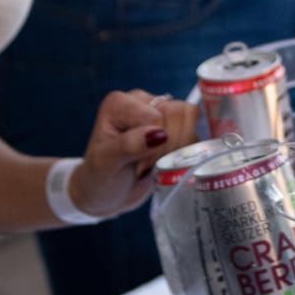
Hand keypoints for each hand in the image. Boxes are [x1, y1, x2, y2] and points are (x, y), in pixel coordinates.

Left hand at [69, 89, 199, 218]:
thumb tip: (160, 133)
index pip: (156, 116)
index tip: (138, 165)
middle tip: (147, 166)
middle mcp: (141, 101)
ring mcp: (159, 112)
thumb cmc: (100, 177)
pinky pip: (194, 131)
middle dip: (168, 147)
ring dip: (179, 148)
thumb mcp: (107, 163)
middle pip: (176, 112)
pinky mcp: (173, 127)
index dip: (154, 145)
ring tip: (158, 164)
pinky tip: (167, 164)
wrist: (105, 193)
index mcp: (120, 103)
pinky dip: (185, 152)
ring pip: (190, 117)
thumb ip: (130, 145)